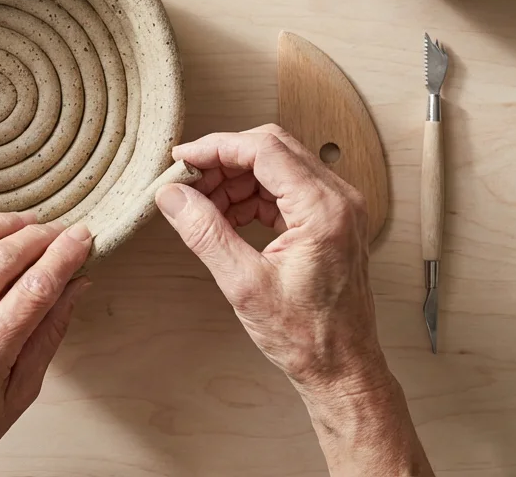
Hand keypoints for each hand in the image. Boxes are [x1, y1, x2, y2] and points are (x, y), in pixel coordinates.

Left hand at [0, 184, 93, 476]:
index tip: (83, 237)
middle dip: (40, 237)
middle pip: (2, 260)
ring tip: (24, 222)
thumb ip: (47, 338)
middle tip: (59, 231)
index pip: (36, 288)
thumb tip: (76, 286)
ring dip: (0, 224)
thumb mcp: (17, 398)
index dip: (65, 254)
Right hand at [156, 126, 433, 476]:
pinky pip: (287, 188)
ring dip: (237, 178)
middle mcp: (338, 200)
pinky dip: (254, 194)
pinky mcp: (332, 221)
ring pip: (278, 166)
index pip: (263, 149)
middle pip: (272, 149)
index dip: (216, 147)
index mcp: (322, 209)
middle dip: (224, 160)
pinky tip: (228, 216)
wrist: (342, 368)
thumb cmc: (305, 336)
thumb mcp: (243, 284)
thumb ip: (205, 232)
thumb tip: (173, 196)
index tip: (182, 158)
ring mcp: (338, 208)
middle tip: (187, 181)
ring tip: (203, 205)